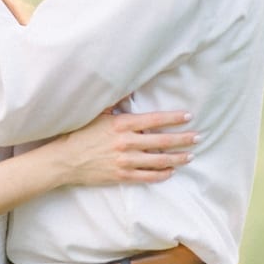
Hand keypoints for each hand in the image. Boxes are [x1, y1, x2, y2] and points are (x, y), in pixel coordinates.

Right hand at [55, 109, 196, 186]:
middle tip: (198, 137)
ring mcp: (126, 161)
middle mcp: (127, 142)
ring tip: (190, 156)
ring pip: (160, 160)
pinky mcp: (123, 176)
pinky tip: (171, 171)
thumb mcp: (95, 114)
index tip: (188, 117)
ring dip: (178, 158)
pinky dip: (162, 174)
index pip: (154, 119)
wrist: (64, 160)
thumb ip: (114, 102)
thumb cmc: (79, 134)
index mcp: (121, 124)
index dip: (173, 118)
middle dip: (183, 139)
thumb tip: (129, 87)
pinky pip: (149, 176)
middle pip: (163, 141)